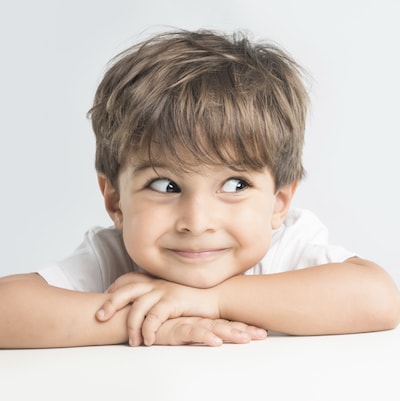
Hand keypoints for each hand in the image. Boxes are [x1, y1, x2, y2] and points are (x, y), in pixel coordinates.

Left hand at [96, 273, 220, 345]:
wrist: (216, 296)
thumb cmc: (193, 297)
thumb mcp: (171, 292)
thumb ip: (156, 294)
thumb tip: (142, 303)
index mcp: (155, 280)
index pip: (128, 279)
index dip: (114, 288)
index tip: (105, 298)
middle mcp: (157, 283)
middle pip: (127, 290)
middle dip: (111, 303)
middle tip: (99, 318)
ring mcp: (165, 291)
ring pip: (138, 306)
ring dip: (131, 326)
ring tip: (132, 342)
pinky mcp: (174, 301)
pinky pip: (155, 316)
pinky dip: (149, 329)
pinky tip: (148, 341)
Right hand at [154, 317, 266, 345]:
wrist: (135, 314)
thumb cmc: (158, 320)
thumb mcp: (180, 324)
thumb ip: (195, 326)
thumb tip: (213, 332)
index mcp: (200, 317)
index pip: (226, 321)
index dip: (243, 325)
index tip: (262, 330)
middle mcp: (196, 318)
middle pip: (224, 324)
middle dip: (244, 329)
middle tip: (262, 334)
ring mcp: (186, 322)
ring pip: (212, 327)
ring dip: (229, 332)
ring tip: (246, 338)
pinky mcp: (173, 328)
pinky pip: (190, 333)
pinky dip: (203, 336)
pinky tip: (215, 341)